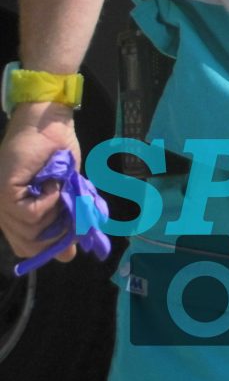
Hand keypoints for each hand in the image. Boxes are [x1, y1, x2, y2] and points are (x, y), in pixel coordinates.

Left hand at [0, 102, 80, 263]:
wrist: (48, 125)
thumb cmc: (56, 154)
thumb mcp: (63, 193)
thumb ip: (62, 221)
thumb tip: (69, 256)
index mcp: (14, 212)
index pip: (24, 246)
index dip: (47, 248)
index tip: (68, 243)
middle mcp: (3, 211)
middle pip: (28, 244)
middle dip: (54, 233)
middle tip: (68, 212)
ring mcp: (1, 202)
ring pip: (30, 230)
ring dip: (54, 211)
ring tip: (59, 188)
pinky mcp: (5, 192)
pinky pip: (31, 213)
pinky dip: (49, 200)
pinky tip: (54, 183)